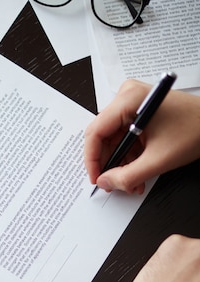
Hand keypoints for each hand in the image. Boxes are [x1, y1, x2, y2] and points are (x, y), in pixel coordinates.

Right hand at [84, 79, 199, 193]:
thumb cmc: (196, 129)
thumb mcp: (158, 160)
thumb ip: (127, 176)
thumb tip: (105, 182)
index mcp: (128, 100)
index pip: (96, 132)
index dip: (92, 160)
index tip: (96, 179)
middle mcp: (128, 97)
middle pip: (103, 137)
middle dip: (110, 165)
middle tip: (114, 184)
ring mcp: (133, 104)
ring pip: (114, 140)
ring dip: (121, 164)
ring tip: (132, 183)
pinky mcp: (140, 113)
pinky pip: (125, 138)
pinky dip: (130, 157)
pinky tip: (138, 173)